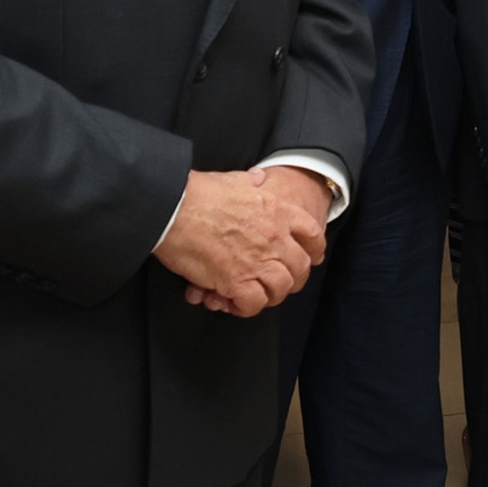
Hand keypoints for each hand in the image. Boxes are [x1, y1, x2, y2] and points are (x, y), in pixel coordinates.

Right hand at [156, 166, 325, 316]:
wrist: (172, 208)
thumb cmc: (198, 192)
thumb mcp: (235, 179)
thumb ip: (253, 181)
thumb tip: (259, 179)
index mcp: (278, 212)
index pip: (312, 234)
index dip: (315, 249)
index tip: (313, 257)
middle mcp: (274, 238)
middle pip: (300, 267)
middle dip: (295, 278)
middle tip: (283, 284)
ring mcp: (257, 261)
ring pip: (281, 288)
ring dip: (271, 295)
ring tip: (259, 296)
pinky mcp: (235, 281)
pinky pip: (253, 303)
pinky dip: (246, 308)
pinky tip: (235, 303)